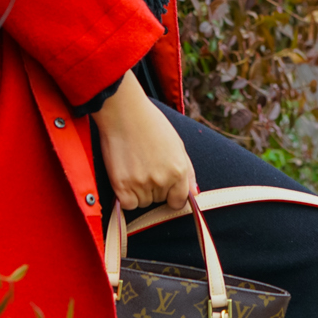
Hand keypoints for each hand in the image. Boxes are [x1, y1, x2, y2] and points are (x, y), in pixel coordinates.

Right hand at [90, 74, 195, 210]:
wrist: (124, 113)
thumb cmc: (151, 124)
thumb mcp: (177, 144)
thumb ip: (188, 171)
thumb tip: (195, 193)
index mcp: (179, 170)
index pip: (179, 201)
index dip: (172, 197)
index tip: (166, 190)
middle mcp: (162, 179)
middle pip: (159, 200)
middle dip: (155, 188)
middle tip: (146, 166)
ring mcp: (141, 184)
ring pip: (143, 203)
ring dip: (139, 192)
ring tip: (135, 167)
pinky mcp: (121, 185)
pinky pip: (128, 204)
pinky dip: (126, 196)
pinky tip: (126, 177)